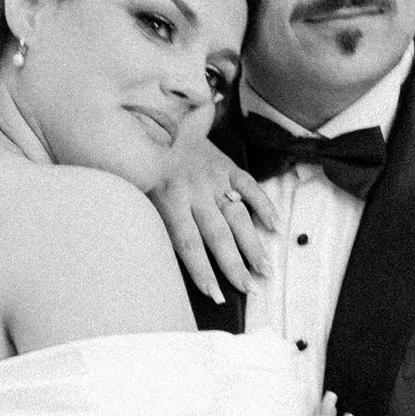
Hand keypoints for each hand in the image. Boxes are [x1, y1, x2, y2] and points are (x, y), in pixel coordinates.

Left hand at [154, 144, 275, 302]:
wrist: (158, 120)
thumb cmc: (146, 165)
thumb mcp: (139, 193)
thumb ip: (154, 221)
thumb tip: (161, 259)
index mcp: (170, 199)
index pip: (188, 243)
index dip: (202, 271)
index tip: (215, 295)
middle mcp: (195, 190)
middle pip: (218, 235)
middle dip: (235, 265)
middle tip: (250, 289)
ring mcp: (214, 178)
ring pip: (237, 216)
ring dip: (253, 245)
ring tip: (265, 270)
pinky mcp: (228, 166)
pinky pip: (250, 187)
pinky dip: (264, 206)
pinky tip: (276, 227)